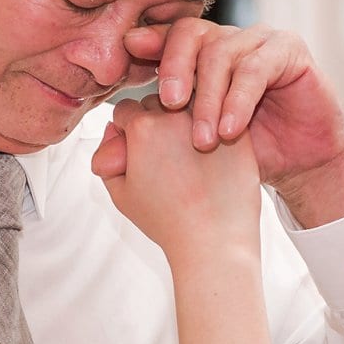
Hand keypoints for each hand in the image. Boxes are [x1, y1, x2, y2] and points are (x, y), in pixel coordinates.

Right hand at [91, 95, 261, 258]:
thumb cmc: (165, 222)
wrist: (213, 241)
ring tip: (190, 154)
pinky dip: (215, 128)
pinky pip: (220, 117)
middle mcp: (174, 117)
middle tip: (165, 155)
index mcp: (142, 128)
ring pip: (190, 103)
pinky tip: (213, 158)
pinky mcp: (237, 132)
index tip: (136, 152)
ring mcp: (209, 121)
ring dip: (185, 118)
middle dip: (156, 121)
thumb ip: (106, 155)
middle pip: (157, 102)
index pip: (125, 110)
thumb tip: (112, 131)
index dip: (127, 131)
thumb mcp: (120, 193)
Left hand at [124, 20, 343, 225]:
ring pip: (221, 52)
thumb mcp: (189, 157)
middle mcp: (226, 40)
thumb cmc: (244, 155)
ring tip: (204, 140)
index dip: (144, 47)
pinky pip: (256, 67)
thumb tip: (96, 160)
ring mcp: (258, 40)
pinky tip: (230, 131)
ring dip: (209, 98)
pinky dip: (239, 101)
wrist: (302, 162)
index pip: (163, 39)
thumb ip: (143, 155)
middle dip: (173, 68)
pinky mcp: (288, 50)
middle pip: (188, 33)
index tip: (124, 61)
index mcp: (198, 56)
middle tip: (168, 106)